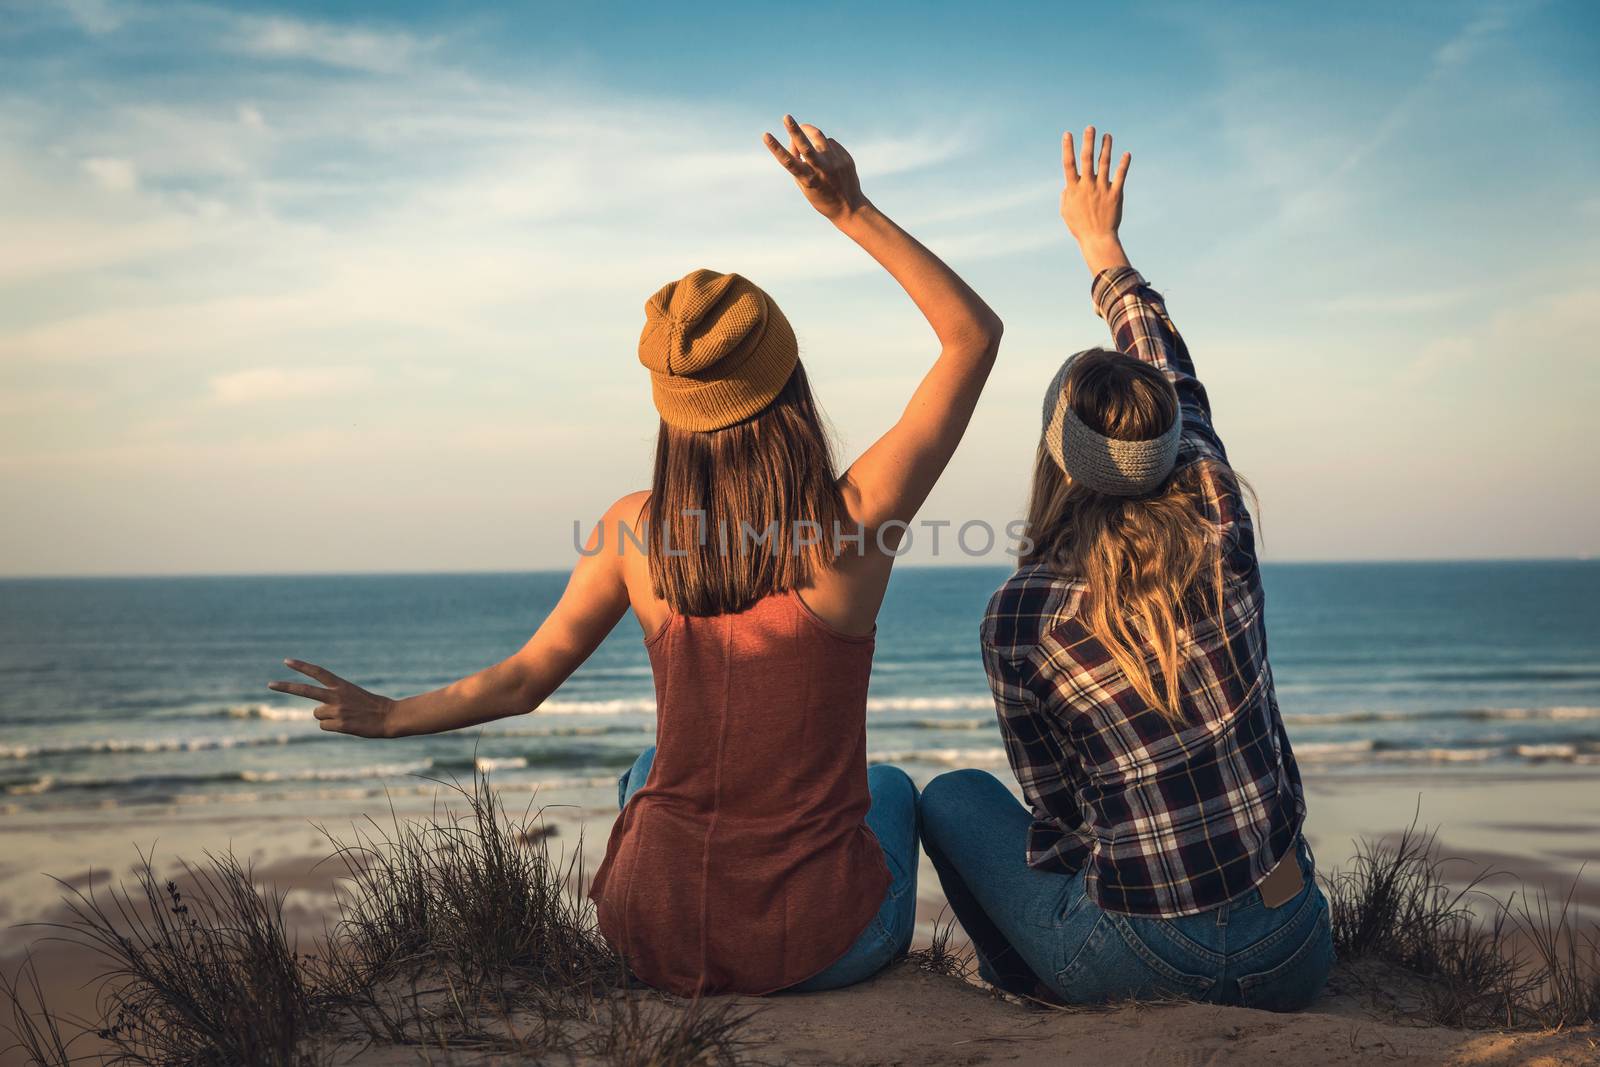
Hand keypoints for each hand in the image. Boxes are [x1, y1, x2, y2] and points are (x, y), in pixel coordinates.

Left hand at [267, 659, 395, 737]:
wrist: (389, 717)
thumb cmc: (371, 705)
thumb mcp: (352, 694)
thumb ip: (333, 698)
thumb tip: (317, 713)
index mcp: (341, 685)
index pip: (318, 672)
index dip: (302, 666)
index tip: (286, 661)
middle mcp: (336, 695)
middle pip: (305, 690)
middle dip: (285, 687)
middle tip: (269, 684)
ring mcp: (337, 710)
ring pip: (317, 714)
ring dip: (327, 717)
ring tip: (345, 716)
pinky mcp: (339, 724)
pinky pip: (324, 726)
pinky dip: (333, 727)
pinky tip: (347, 724)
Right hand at [763, 115, 867, 223]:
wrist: (850, 207)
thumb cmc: (821, 196)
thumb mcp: (804, 184)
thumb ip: (798, 163)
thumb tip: (795, 139)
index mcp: (808, 179)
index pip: (788, 161)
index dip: (775, 147)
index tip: (765, 135)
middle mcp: (822, 170)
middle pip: (806, 146)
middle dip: (794, 130)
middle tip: (786, 117)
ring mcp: (835, 163)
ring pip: (819, 137)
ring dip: (808, 131)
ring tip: (803, 128)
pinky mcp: (845, 158)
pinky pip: (830, 143)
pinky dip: (824, 145)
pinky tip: (826, 154)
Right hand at [1059, 125, 1130, 255]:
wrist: (1097, 239)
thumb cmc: (1080, 227)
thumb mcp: (1065, 212)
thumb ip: (1065, 196)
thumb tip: (1067, 185)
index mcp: (1073, 189)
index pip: (1069, 164)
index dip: (1067, 148)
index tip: (1068, 134)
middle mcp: (1087, 186)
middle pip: (1087, 159)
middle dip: (1088, 142)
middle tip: (1090, 127)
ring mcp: (1102, 189)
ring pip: (1104, 164)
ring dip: (1106, 148)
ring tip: (1108, 135)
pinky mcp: (1115, 194)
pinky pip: (1120, 176)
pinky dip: (1124, 165)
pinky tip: (1127, 154)